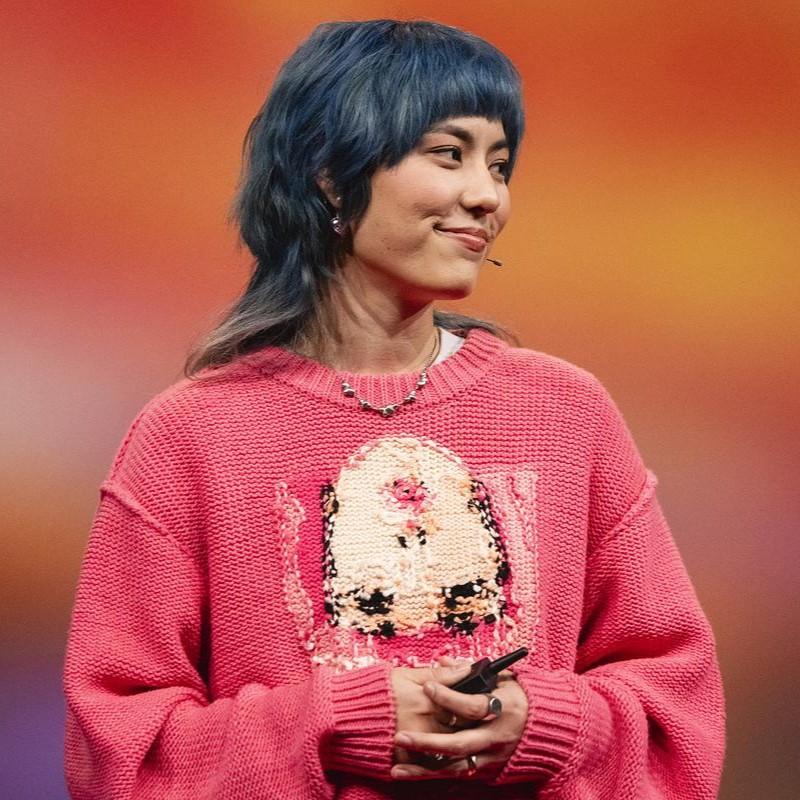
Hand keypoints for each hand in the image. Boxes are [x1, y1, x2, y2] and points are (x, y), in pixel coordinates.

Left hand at [391, 657, 528, 780]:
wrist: (549, 729)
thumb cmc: (520, 697)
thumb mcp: (503, 678)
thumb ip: (472, 670)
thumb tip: (444, 661)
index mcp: (504, 708)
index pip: (473, 706)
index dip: (449, 697)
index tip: (427, 686)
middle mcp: (497, 737)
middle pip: (459, 744)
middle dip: (428, 743)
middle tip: (400, 735)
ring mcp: (492, 758)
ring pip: (455, 768)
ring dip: (424, 770)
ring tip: (397, 769)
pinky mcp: (488, 772)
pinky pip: (459, 777)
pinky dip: (435, 777)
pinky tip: (414, 775)